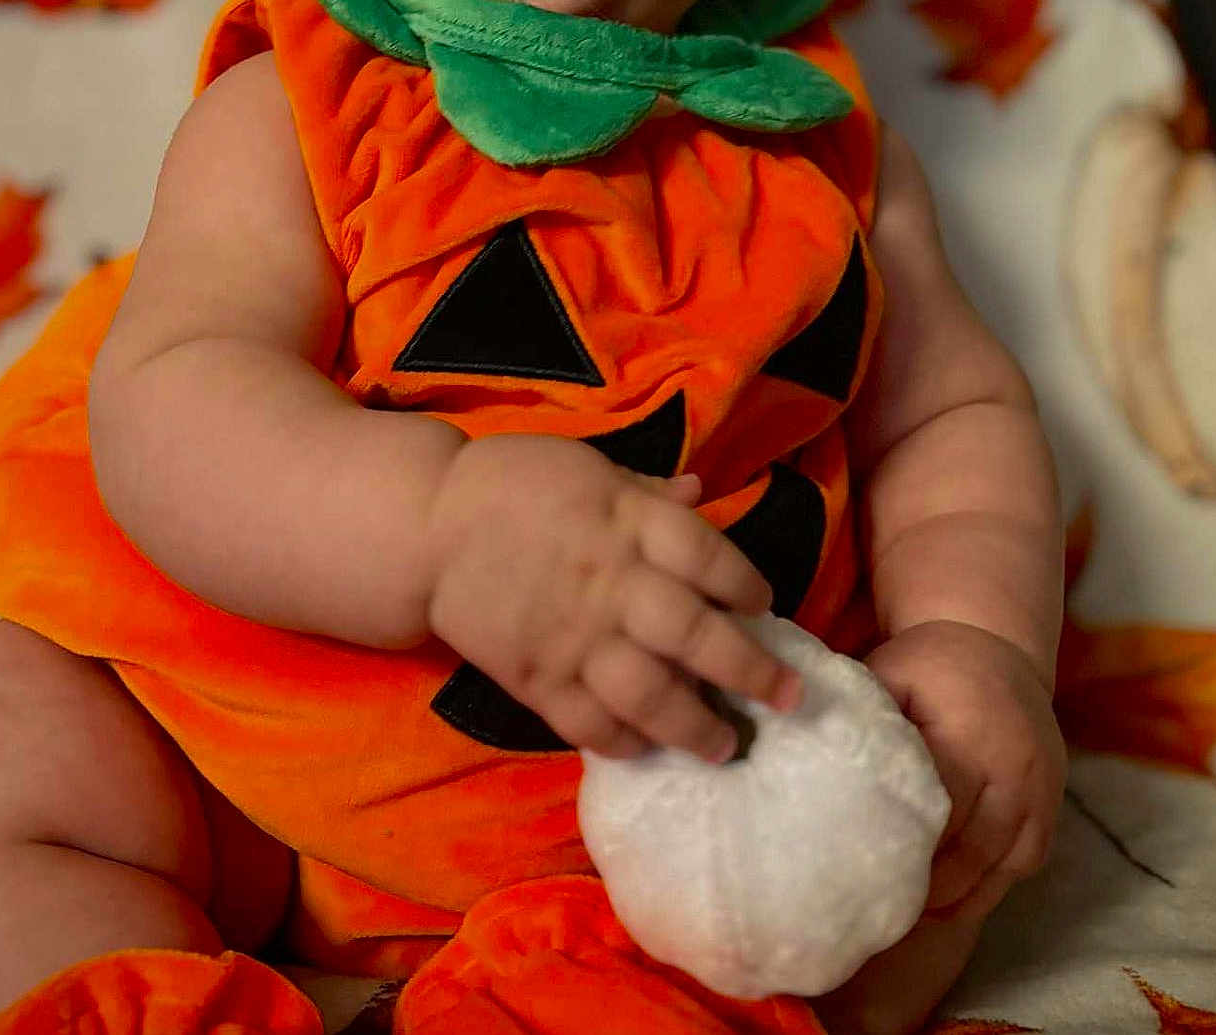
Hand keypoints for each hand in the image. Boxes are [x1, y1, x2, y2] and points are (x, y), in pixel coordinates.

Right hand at [424, 434, 797, 763]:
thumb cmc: (512, 483)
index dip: (748, 584)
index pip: (710, 558)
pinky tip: (649, 750)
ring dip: (698, 726)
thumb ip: (646, 490)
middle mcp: (614, 583)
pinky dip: (624, 742)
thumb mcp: (586, 465)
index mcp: (628, 521)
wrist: (425, 525)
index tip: (766, 606)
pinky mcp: (536, 678)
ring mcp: (576, 638)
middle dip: (752, 672)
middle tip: (790, 700)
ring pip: (652, 694)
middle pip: (697, 636)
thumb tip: (701, 492)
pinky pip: (590, 723)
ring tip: (727, 745)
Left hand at [866, 620, 1066, 921]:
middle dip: (934, 884)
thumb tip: (816, 752)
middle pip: (976, 846)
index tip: (870, 870)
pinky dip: (992, 885)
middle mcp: (1016, 769)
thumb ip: (863, 713)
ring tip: (916, 918)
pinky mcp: (1052, 805)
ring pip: (1005, 863)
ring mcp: (1042, 791)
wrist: (997, 646)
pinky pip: (1025, 859)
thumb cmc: (931, 663)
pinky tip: (955, 903)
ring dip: (963, 895)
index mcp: (973, 736)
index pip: (942, 807)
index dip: (908, 844)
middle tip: (888, 910)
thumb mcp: (891, 671)